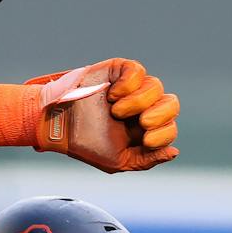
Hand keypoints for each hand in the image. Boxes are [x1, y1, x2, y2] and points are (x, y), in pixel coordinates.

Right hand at [36, 58, 180, 172]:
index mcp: (144, 128)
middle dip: (159, 115)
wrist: (58, 125)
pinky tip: (112, 95)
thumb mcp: (117, 161)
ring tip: (116, 110)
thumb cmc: (85, 144)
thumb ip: (146, 160)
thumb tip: (173, 152)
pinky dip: (128, 84)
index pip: (170, 127)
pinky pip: (138, 71)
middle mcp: (142, 106)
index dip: (164, 133)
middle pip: (172, 104)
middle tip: (140, 122)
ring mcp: (132, 87)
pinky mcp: (119, 71)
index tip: (145, 139)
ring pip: (156, 87)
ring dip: (139, 101)